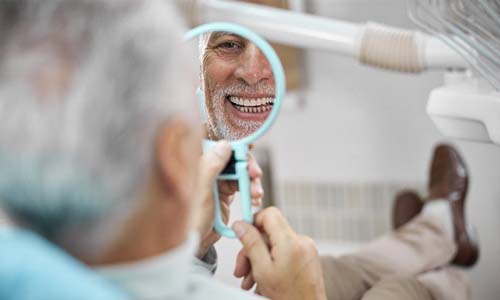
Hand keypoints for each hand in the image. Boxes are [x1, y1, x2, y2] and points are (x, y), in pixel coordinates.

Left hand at [195, 142, 263, 257]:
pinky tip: (254, 200)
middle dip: (247, 166)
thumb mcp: (200, 192)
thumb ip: (210, 167)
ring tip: (256, 194)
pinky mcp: (224, 195)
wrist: (193, 244)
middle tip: (256, 175)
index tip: (249, 144)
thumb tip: (224, 145)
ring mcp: (216, 183)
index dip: (234, 143)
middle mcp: (207, 171)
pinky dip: (250, 191)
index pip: (217, 147)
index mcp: (197, 165)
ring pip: (239, 173)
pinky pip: (241, 187)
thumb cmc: (189, 219)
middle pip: (232, 159)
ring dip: (251, 181)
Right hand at [232, 207, 326, 299]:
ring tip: (250, 281)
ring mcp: (307, 249)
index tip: (242, 234)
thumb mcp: (262, 270)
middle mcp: (302, 241)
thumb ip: (251, 244)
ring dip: (259, 261)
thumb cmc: (289, 298)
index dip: (253, 221)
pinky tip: (263, 281)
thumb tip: (240, 225)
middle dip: (252, 250)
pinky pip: (284, 253)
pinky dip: (272, 264)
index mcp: (291, 242)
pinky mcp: (308, 257)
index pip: (270, 214)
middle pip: (269, 233)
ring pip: (275, 245)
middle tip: (241, 269)